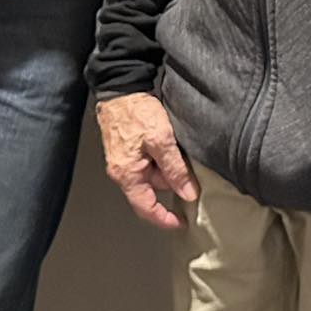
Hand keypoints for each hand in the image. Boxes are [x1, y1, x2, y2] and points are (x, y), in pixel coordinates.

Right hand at [98, 92, 195, 229]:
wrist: (121, 87)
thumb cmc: (136, 112)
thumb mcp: (162, 140)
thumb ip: (175, 169)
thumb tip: (187, 193)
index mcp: (127, 175)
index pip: (146, 208)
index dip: (164, 219)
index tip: (180, 222)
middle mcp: (122, 172)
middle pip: (152, 189)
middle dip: (171, 183)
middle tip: (189, 170)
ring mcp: (123, 160)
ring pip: (151, 174)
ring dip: (167, 168)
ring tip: (177, 149)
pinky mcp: (127, 148)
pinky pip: (147, 162)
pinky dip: (160, 158)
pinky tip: (168, 144)